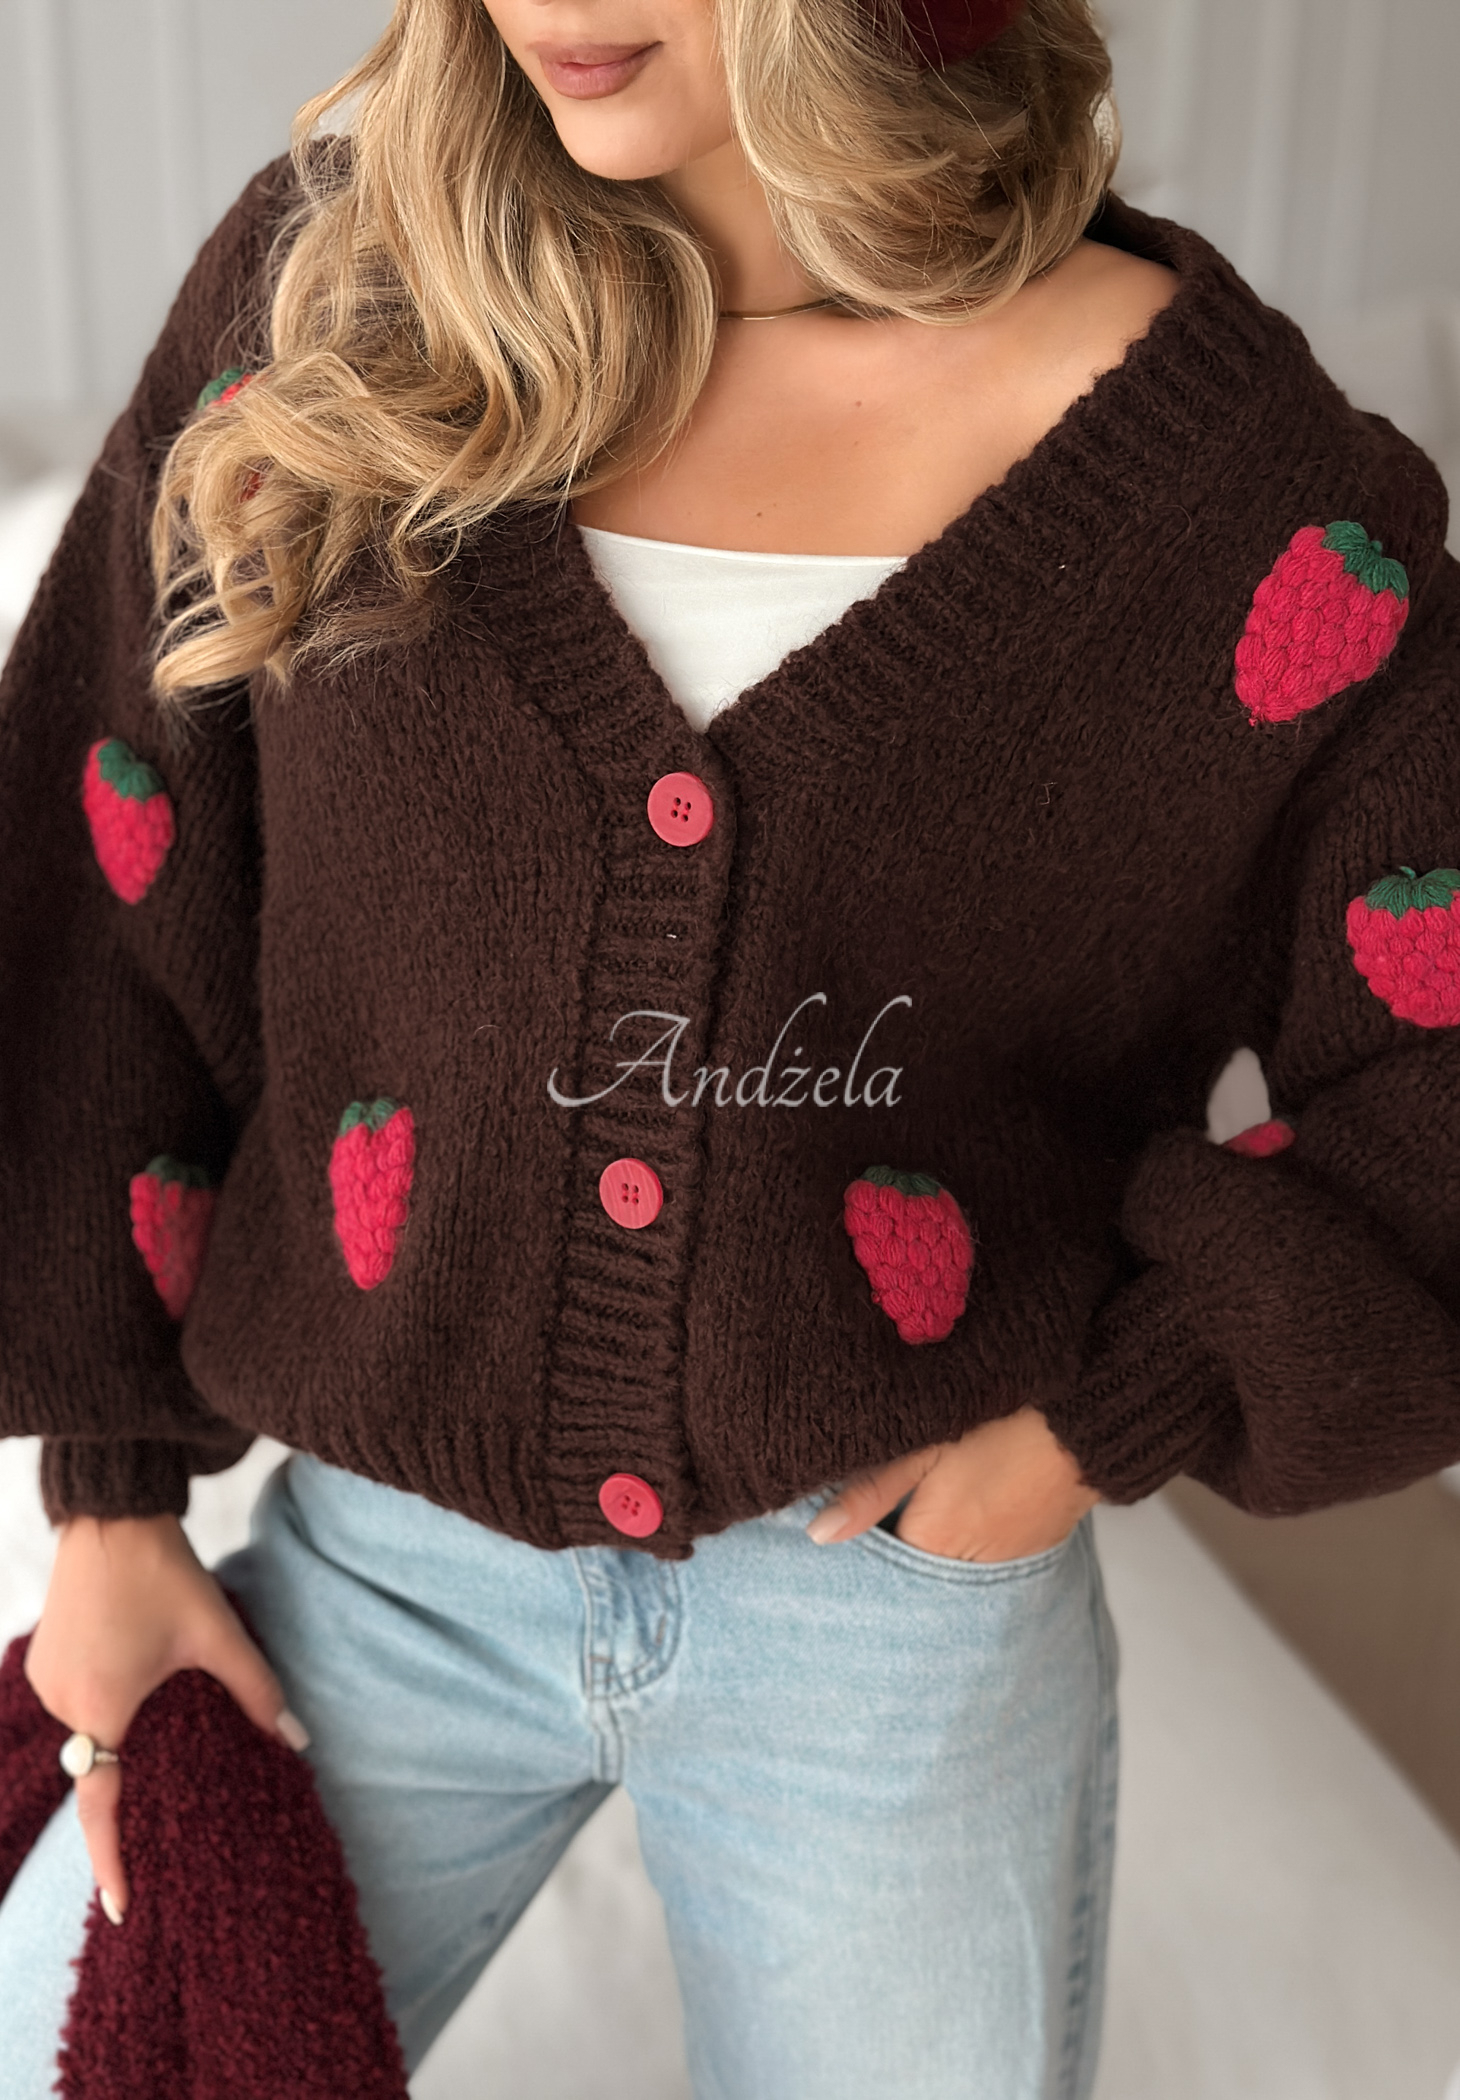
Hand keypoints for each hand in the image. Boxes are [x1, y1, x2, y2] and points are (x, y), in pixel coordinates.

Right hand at [24, 1513, 307, 1924]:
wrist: (112, 1515)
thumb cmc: (163, 1573)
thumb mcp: (218, 1634)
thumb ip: (256, 1690)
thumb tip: (296, 1740)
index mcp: (103, 1709)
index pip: (102, 1808)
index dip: (113, 1861)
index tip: (124, 1906)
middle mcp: (65, 1704)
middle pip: (103, 1766)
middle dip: (133, 1788)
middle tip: (169, 1810)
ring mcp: (49, 1682)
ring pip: (94, 1731)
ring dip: (127, 1734)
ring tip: (169, 1723)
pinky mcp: (48, 1660)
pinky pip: (81, 1703)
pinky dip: (111, 1707)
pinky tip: (144, 1685)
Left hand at [806, 1407, 1099, 1561]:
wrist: (1083, 1416)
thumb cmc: (1001, 1418)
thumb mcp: (925, 1443)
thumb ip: (871, 1491)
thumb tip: (818, 1535)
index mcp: (936, 1542)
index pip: (881, 1567)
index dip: (865, 1543)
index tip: (857, 1519)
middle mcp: (973, 1569)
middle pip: (917, 1574)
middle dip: (899, 1547)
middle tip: (896, 1501)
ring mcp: (1009, 1563)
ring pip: (953, 1567)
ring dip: (937, 1544)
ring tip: (936, 1497)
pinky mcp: (1034, 1550)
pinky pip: (987, 1558)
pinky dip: (971, 1539)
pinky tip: (970, 1501)